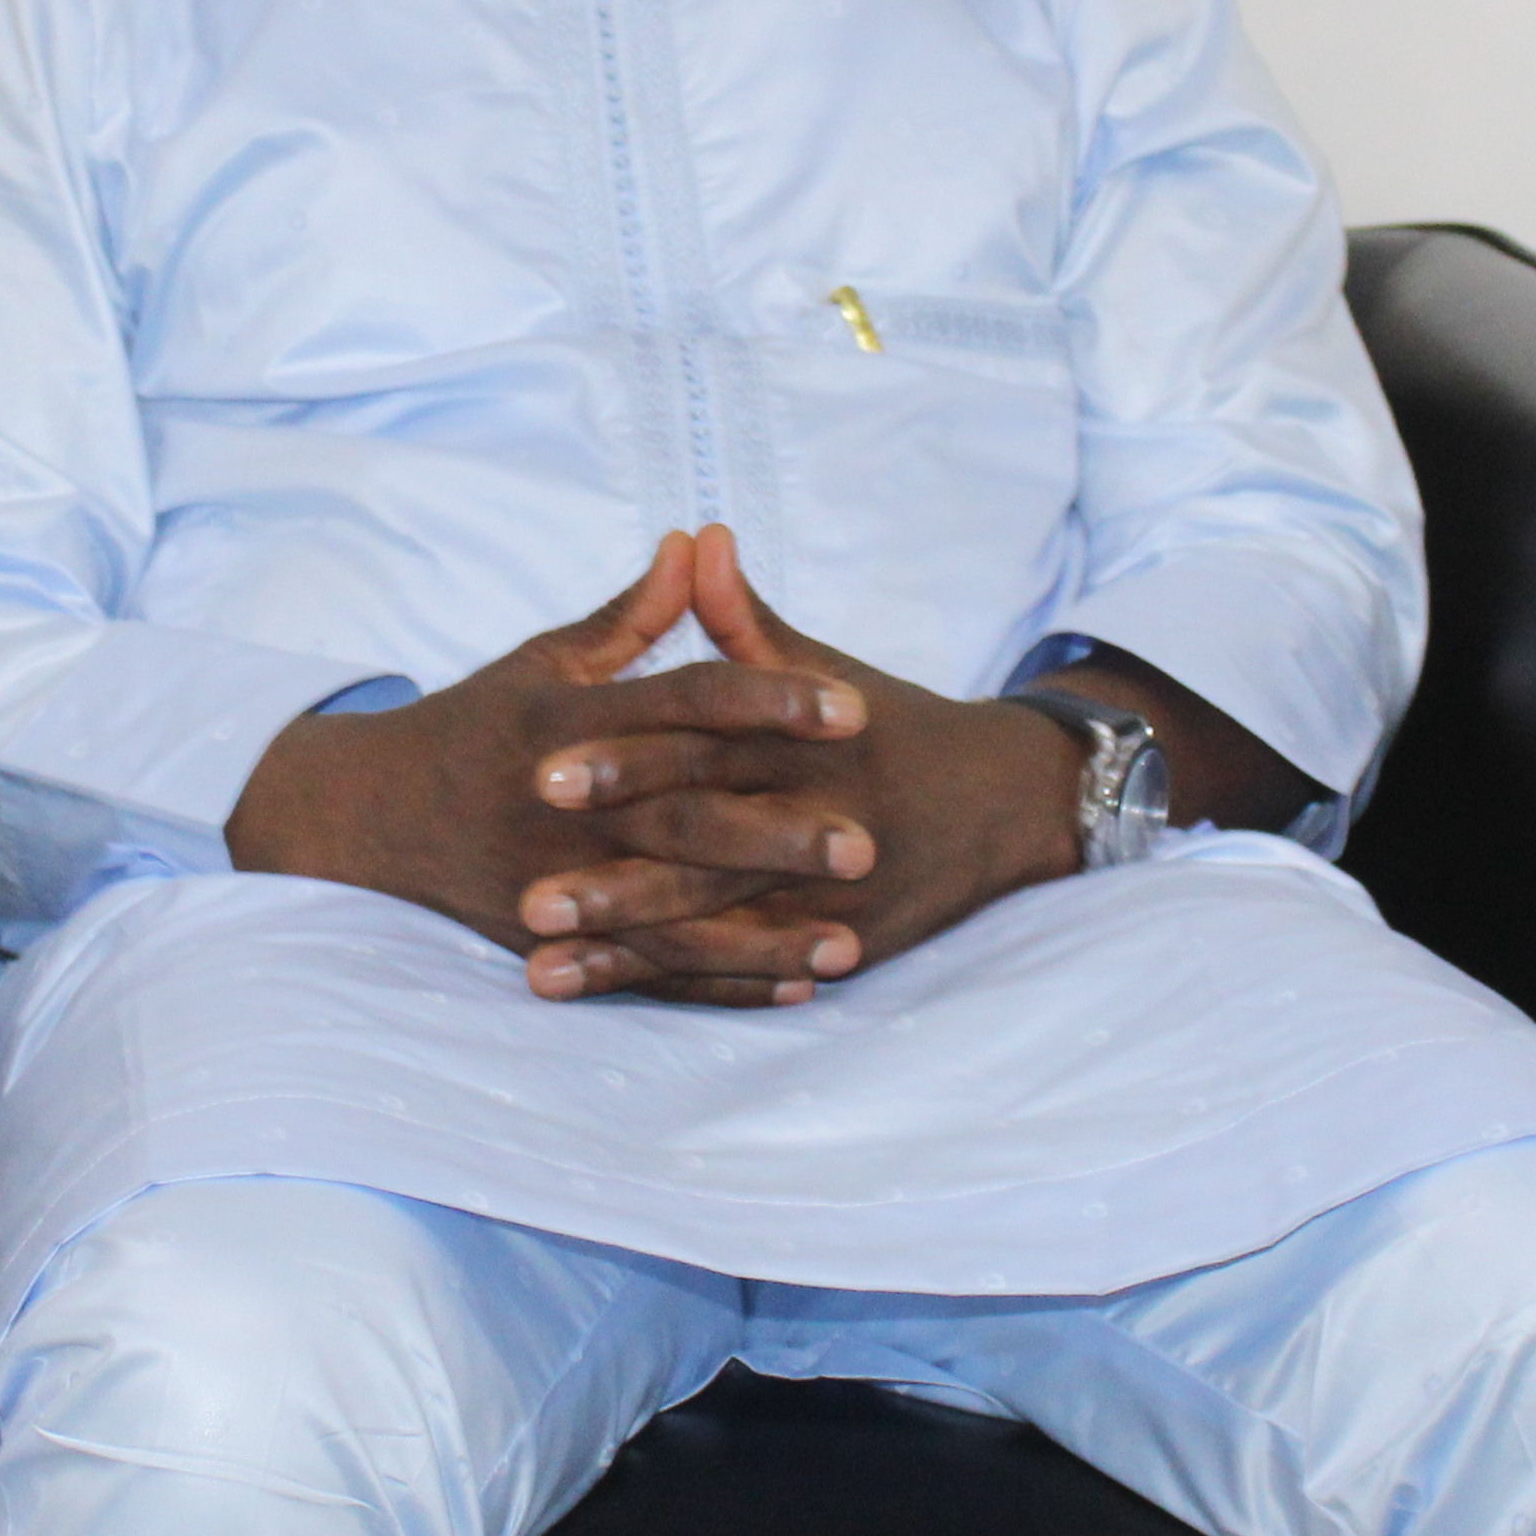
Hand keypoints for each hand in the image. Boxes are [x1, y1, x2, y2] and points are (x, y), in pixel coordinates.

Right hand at [225, 537, 880, 1006]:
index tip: (850, 708)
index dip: (770, 699)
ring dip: (764, 933)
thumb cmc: (475, 725)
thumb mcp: (545, 658)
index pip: (685, 702)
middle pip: (687, 818)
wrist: (371, 814)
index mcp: (571, 719)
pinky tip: (795, 986)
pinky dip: (721, 983)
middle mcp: (567, 803)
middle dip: (777, 834)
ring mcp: (557, 880)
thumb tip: (700, 542)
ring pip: (675, 913)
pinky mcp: (554, 940)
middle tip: (867, 840)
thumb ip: (632, 615)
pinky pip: (649, 969)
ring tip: (850, 943)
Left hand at [512, 526, 1088, 1001]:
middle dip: (618, 878)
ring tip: (541, 963)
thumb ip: (746, 619)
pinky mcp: (845, 946)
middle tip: (528, 893)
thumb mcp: (824, 669)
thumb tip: (694, 538)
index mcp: (804, 742)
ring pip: (721, 927)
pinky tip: (612, 996)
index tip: (544, 770)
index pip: (704, 748)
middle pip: (708, 848)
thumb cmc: (892, 725)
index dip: (625, 759)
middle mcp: (821, 820)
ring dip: (631, 948)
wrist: (1007, 800)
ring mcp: (835, 895)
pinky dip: (682, 988)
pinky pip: (752, 975)